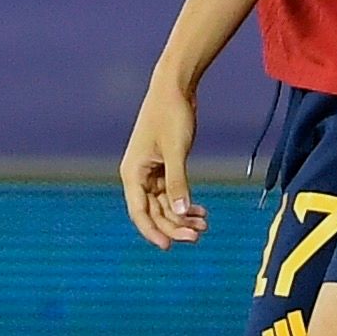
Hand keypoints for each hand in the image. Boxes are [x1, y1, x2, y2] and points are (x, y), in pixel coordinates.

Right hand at [119, 76, 210, 249]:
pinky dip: (185, 203)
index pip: (139, 212)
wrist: (175, 88)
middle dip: (174, 225)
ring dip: (182, 216)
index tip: (169, 247)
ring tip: (204, 225)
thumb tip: (180, 212)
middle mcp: (139, 175)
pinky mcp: (163, 166)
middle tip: (199, 235)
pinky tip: (201, 211)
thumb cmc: (171, 115)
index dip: (153, 232)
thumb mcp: (176, 151)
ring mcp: (151, 171)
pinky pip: (172, 193)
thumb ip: (177, 182)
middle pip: (154, 212)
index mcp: (133, 172)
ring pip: (164, 204)